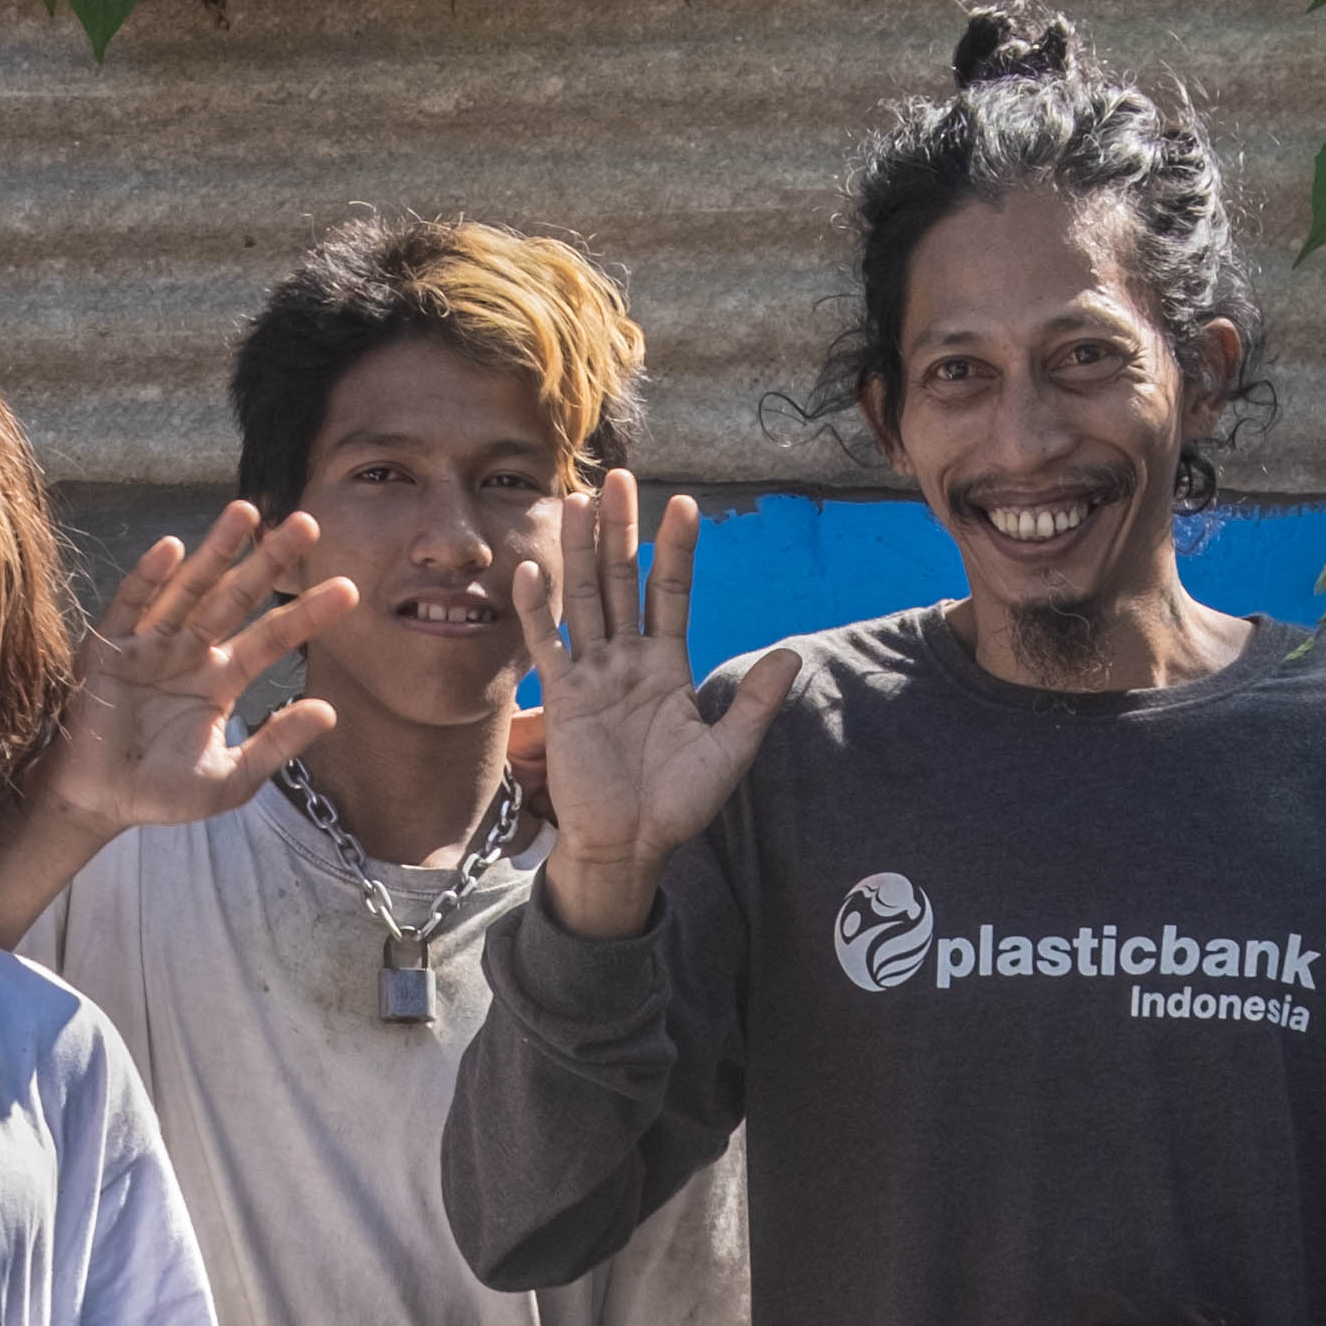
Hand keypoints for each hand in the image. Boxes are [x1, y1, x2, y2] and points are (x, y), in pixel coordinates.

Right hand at [43, 503, 357, 837]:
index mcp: (221, 679)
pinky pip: (131, 605)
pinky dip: (149, 578)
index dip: (307, 614)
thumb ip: (276, 746)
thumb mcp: (230, 779)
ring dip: (216, 551)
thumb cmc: (161, 792)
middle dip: (269, 562)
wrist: (99, 802)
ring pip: (189, 589)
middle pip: (236, 598)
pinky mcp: (110, 648)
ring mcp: (150, 644)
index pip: (272, 638)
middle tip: (307, 525)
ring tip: (247, 512)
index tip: (348, 590)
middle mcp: (190, 651)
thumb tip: (329, 712)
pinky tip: (173, 549)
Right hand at [507, 470, 798, 934]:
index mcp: (666, 666)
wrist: (630, 847)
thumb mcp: (728, 752)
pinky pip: (549, 645)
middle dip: (620, 530)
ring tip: (578, 499)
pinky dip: (538, 609)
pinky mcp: (563, 699)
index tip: (684, 506)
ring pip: (584, 599)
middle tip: (618, 478)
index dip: (676, 552)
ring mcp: (592, 675)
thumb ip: (756, 703)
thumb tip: (793, 654)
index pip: (670, 594)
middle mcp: (626, 660)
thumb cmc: (677, 806)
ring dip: (580, 551)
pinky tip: (532, 568)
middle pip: (620, 581)